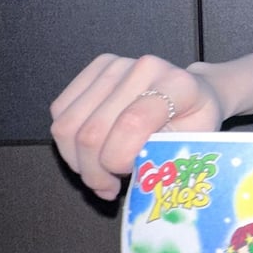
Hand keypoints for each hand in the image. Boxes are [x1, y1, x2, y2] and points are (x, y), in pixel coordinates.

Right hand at [50, 54, 222, 201]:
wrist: (194, 92)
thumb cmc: (193, 123)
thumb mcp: (191, 146)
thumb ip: (161, 161)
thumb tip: (130, 183)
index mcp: (178, 85)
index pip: (132, 123)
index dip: (118, 159)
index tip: (127, 176)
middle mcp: (144, 68)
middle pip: (92, 130)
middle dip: (94, 171)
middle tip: (108, 186)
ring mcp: (116, 65)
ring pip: (67, 125)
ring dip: (77, 161)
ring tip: (100, 173)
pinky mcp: (94, 69)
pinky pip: (59, 114)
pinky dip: (68, 144)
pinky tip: (91, 153)